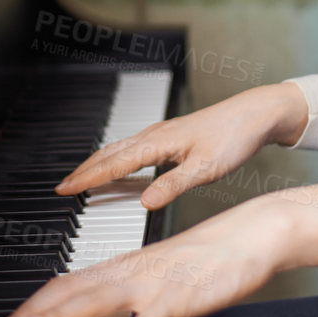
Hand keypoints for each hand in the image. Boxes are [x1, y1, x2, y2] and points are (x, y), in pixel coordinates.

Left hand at [0, 185, 317, 316]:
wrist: (248, 235)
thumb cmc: (208, 257)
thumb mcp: (162, 274)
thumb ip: (134, 292)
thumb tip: (111, 310)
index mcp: (125, 266)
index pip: (70, 282)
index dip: (38, 301)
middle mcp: (131, 271)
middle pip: (72, 290)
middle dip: (35, 311)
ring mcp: (152, 284)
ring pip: (97, 300)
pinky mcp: (177, 299)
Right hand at [56, 82, 309, 210]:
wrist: (254, 114)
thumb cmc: (233, 138)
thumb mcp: (206, 169)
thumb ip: (173, 185)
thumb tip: (144, 202)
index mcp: (158, 143)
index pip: (114, 164)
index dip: (88, 178)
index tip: (65, 189)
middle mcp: (155, 135)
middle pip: (110, 154)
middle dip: (85, 170)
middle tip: (63, 187)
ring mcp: (162, 134)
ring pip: (120, 149)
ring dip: (98, 163)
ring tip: (82, 178)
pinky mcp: (171, 136)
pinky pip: (133, 148)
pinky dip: (116, 158)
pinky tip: (119, 167)